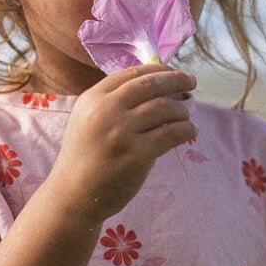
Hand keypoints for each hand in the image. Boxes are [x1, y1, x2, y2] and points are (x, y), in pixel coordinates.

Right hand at [47, 65, 196, 223]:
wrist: (74, 195)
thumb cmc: (86, 157)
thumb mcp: (88, 120)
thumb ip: (113, 102)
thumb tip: (156, 84)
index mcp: (93, 98)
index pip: (132, 74)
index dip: (158, 70)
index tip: (174, 73)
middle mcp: (106, 111)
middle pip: (151, 85)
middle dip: (176, 80)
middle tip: (192, 82)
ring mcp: (121, 132)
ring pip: (164, 108)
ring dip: (182, 109)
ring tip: (187, 114)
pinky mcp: (136, 154)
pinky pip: (170, 134)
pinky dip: (186, 129)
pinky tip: (190, 131)